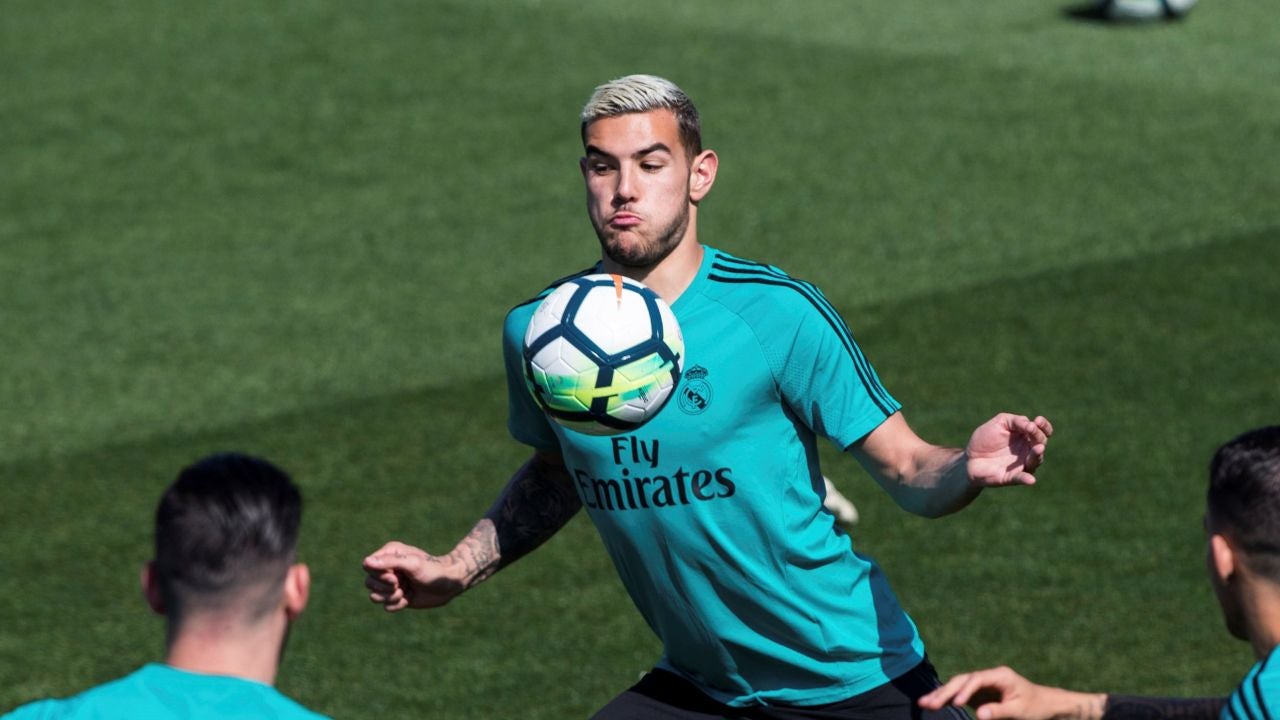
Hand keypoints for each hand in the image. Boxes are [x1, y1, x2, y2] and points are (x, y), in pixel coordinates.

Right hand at [362, 540, 466, 611]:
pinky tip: (409, 599)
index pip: (368, 566)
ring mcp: (392, 584)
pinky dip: (397, 605)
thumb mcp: (412, 564)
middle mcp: (388, 568)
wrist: (448, 585)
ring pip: (375, 596)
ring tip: (405, 592)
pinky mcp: (397, 597)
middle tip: (401, 584)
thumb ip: (389, 562)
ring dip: (390, 597)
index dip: (379, 575)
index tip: (395, 577)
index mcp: (389, 554)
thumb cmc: (432, 570)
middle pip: (369, 583)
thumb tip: (365, 562)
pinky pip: (386, 606)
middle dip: (385, 588)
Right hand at [919, 666, 1102, 719]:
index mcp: (1000, 675)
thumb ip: (1000, 711)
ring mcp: (983, 685)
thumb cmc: (1037, 707)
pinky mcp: (980, 695)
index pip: (977, 679)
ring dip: (941, 695)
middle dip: (944, 692)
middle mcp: (989, 677)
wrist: (1047, 706)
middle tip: (928, 703)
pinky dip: (947, 699)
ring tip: (923, 704)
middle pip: (962, 680)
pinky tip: (933, 703)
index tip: (956, 703)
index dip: (965, 690)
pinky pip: (960, 695)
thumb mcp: (1021, 711)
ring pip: (958, 686)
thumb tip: (978, 714)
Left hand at [966, 414, 1053, 487]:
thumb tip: (1030, 424)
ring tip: (1038, 448)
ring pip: (1035, 461)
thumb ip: (1015, 421)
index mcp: (1027, 436)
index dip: (1044, 426)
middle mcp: (1028, 451)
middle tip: (1031, 429)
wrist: (970, 458)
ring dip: (1037, 454)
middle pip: (1041, 443)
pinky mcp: (1011, 477)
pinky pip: (1021, 478)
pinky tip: (1031, 480)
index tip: (1038, 420)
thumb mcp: (999, 423)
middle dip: (1038, 435)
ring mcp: (1022, 465)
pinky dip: (1026, 479)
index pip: (1043, 431)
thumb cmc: (986, 439)